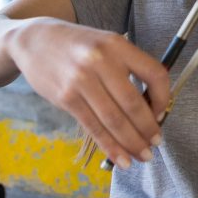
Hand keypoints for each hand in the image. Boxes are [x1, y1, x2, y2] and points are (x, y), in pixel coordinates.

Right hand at [7, 19, 169, 168]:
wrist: (34, 39)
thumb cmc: (78, 44)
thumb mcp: (107, 43)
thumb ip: (128, 67)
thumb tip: (150, 106)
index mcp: (118, 45)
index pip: (154, 74)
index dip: (163, 98)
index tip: (162, 113)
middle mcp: (101, 61)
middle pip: (133, 103)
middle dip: (148, 129)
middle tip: (156, 143)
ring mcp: (81, 81)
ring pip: (114, 120)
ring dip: (132, 143)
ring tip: (143, 155)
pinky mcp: (66, 98)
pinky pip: (93, 127)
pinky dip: (109, 146)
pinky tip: (121, 158)